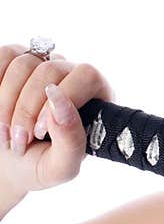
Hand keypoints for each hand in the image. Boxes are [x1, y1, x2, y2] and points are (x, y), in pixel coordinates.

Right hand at [0, 44, 114, 198]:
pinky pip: (4, 56)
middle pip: (51, 70)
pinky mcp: (13, 61)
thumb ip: (71, 140)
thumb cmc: (40, 166)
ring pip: (24, 63)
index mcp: (95, 96)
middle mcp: (70, 75)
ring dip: (7, 101)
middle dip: (28, 108)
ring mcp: (40, 65)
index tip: (41, 131)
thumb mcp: (61, 166)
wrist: (7, 164)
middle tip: (19, 140)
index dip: (63, 100)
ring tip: (6, 132)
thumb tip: (60, 103)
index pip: (87, 76)